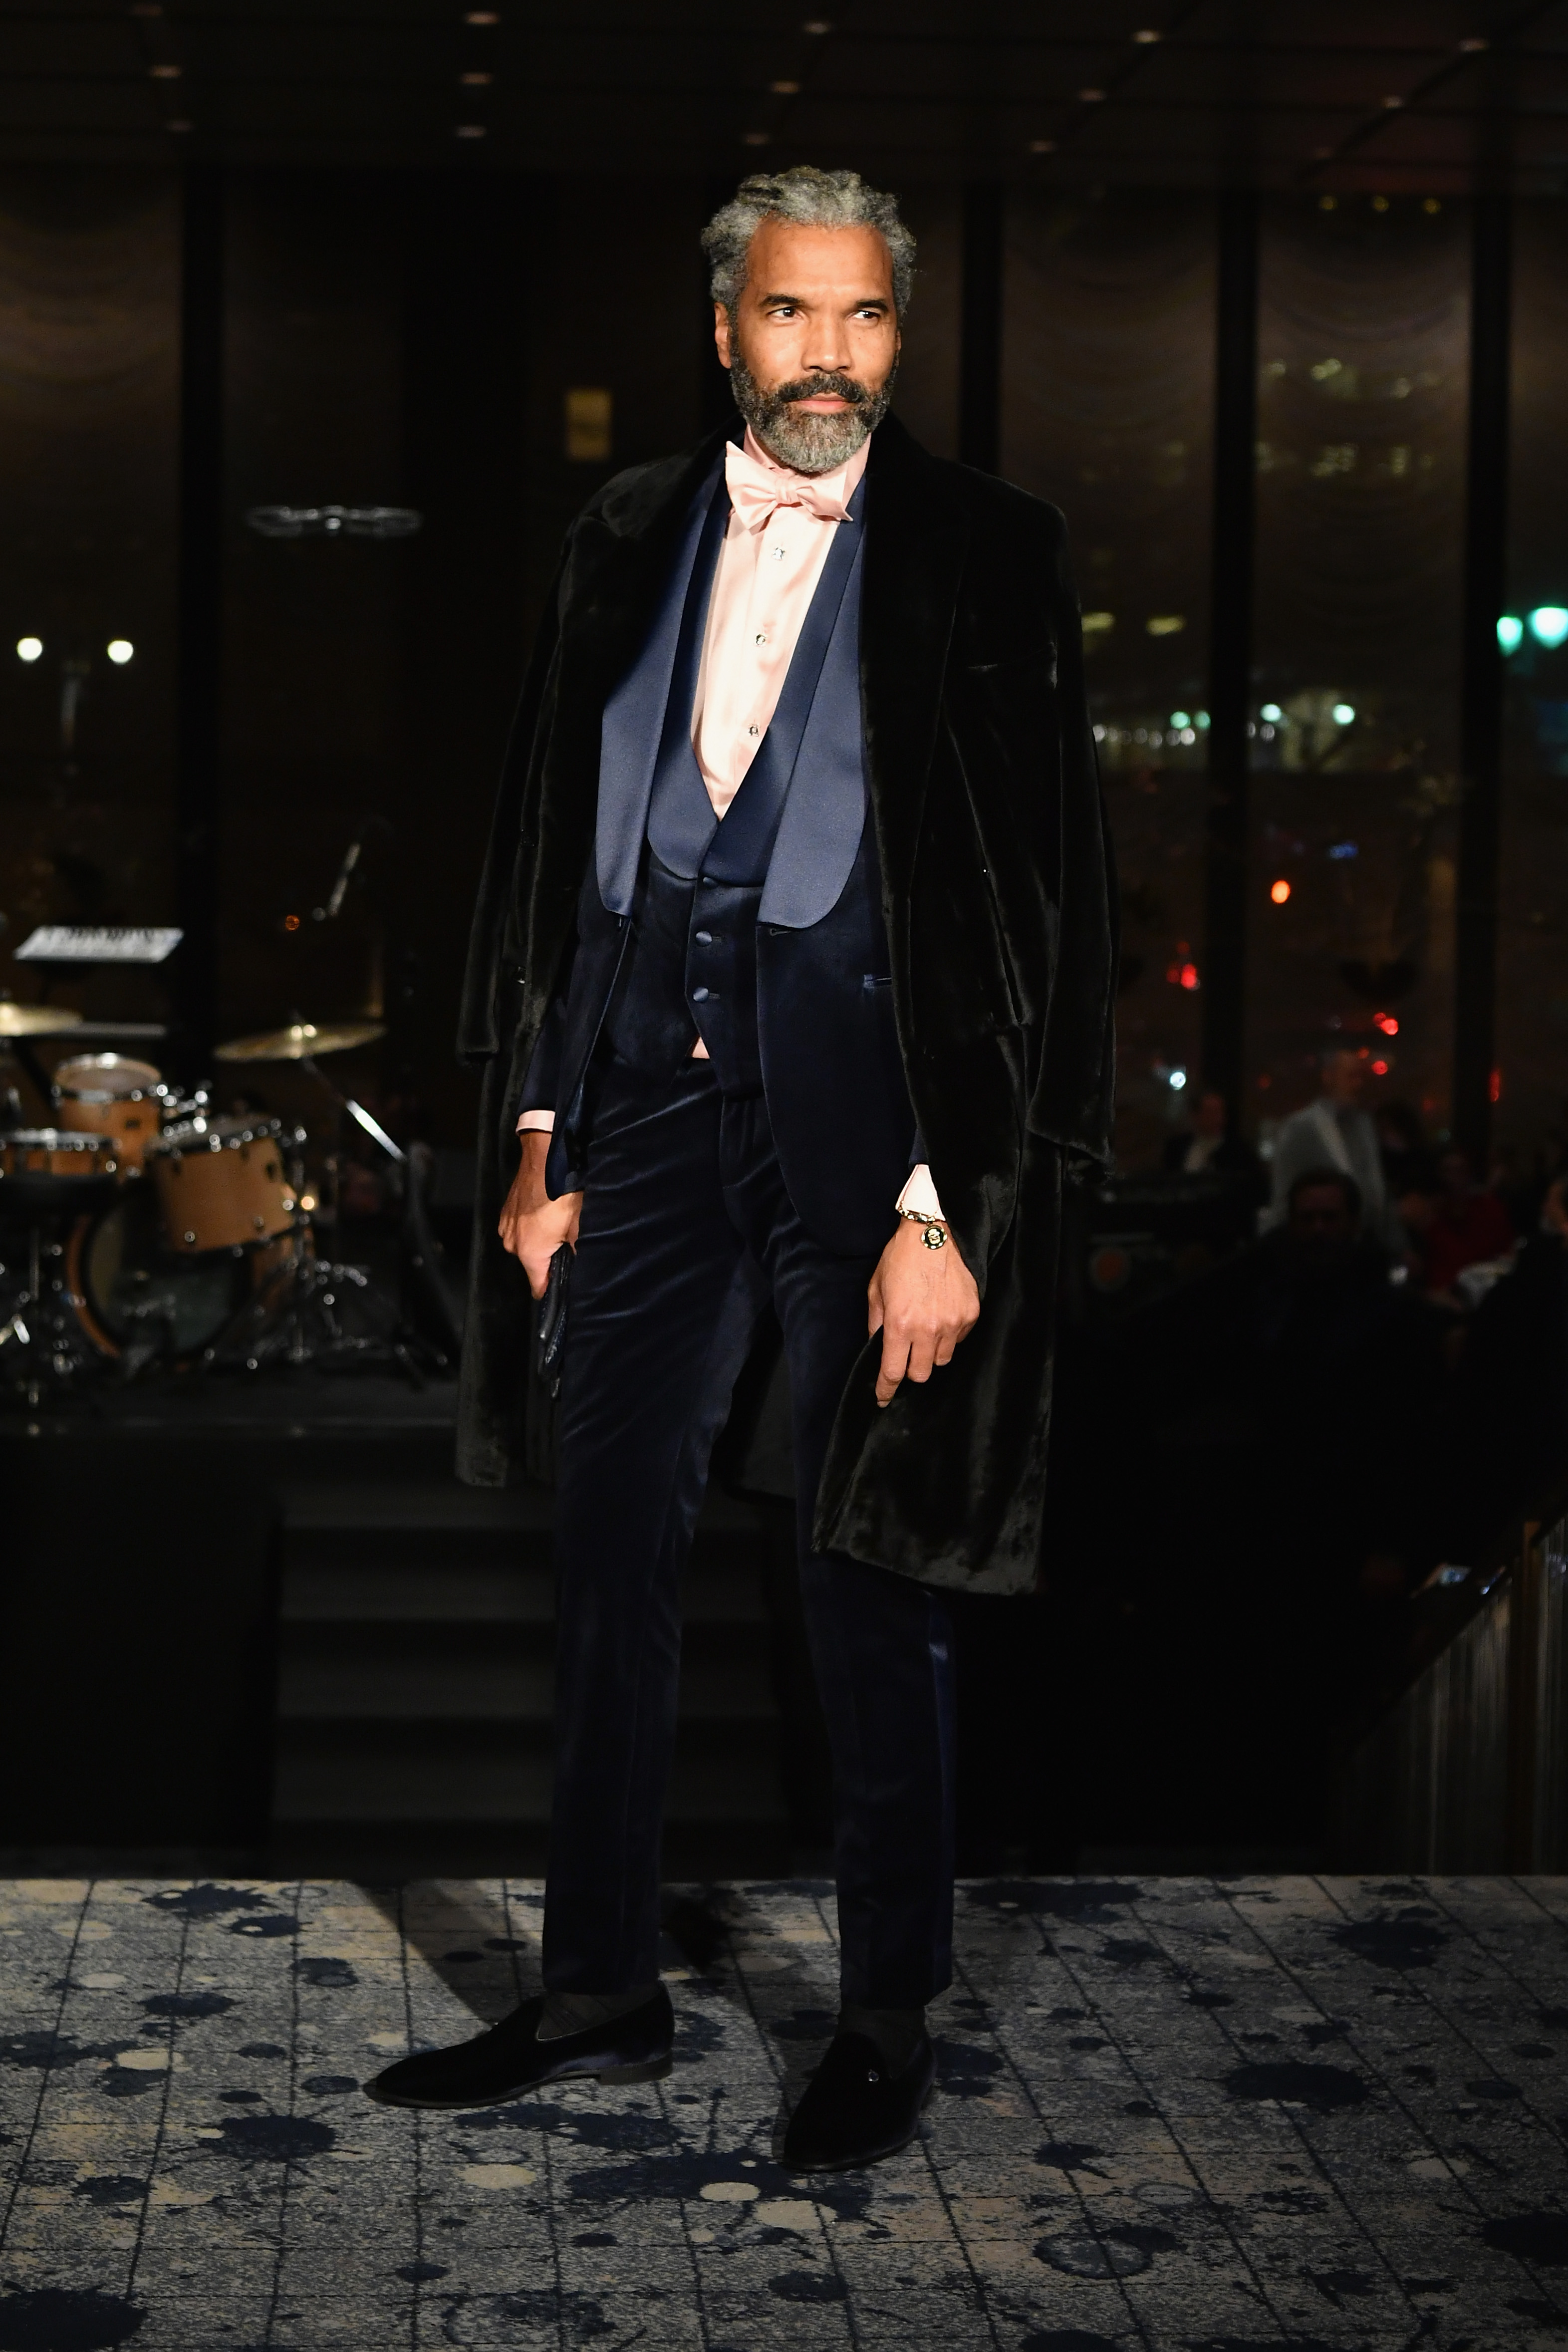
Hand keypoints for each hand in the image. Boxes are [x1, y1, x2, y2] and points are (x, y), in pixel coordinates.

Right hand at [498, 1130, 581, 1300]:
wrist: (543, 1157)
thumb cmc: (563, 1193)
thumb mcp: (579, 1225)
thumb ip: (579, 1251)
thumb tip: (582, 1268)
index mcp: (529, 1253)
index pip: (538, 1287)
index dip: (554, 1288)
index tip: (567, 1283)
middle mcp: (512, 1245)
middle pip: (533, 1264)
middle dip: (549, 1258)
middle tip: (568, 1242)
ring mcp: (506, 1227)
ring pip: (527, 1245)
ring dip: (540, 1240)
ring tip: (557, 1225)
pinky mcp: (505, 1212)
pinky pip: (520, 1229)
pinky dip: (532, 1226)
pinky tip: (545, 1212)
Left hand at [867, 1218, 979, 1407]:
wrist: (934, 1232)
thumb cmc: (901, 1258)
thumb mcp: (876, 1289)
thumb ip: (876, 1322)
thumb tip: (877, 1346)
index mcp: (900, 1324)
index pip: (894, 1372)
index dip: (886, 1389)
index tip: (882, 1398)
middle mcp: (928, 1329)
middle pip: (921, 1373)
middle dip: (910, 1368)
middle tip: (905, 1351)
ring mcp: (953, 1323)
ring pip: (942, 1360)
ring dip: (931, 1353)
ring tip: (925, 1330)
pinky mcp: (970, 1314)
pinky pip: (959, 1340)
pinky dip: (948, 1336)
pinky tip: (941, 1315)